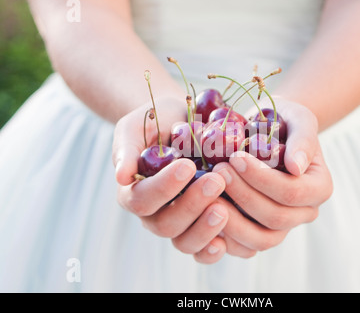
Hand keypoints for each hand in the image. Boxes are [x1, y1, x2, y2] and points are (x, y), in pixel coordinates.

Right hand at [112, 100, 229, 263]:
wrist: (183, 121)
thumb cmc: (157, 122)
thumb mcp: (137, 126)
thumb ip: (127, 149)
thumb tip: (120, 176)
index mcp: (134, 192)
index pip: (142, 199)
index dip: (163, 187)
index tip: (186, 165)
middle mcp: (154, 214)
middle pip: (165, 225)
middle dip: (191, 206)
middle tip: (216, 181)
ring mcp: (179, 223)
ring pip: (185, 241)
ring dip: (204, 229)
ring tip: (225, 209)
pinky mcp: (200, 226)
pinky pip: (203, 250)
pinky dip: (213, 250)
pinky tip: (226, 241)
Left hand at [202, 99, 332, 258]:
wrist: (267, 132)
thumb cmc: (283, 121)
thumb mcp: (298, 118)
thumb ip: (303, 139)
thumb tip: (296, 167)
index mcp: (319, 187)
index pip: (293, 192)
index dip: (262, 178)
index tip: (236, 157)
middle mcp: (305, 212)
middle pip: (276, 218)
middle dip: (243, 195)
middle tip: (217, 170)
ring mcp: (282, 227)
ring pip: (260, 240)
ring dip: (231, 219)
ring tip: (208, 192)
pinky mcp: (260, 233)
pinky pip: (244, 247)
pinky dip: (224, 236)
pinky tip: (205, 213)